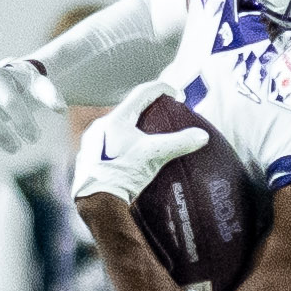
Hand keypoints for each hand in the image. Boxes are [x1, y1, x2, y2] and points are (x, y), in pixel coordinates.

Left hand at [71, 82, 209, 204]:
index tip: (176, 94)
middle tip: (164, 116)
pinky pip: (108, 145)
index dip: (162, 89)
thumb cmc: (123, 173)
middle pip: (129, 110)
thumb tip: (202, 136)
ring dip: (133, 129)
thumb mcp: (155, 155)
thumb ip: (179, 143)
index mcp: (116, 120)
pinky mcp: (89, 160)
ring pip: (117, 128)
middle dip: (148, 111)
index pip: (142, 93)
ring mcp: (92, 144)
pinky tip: (130, 156)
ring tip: (148, 138)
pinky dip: (122, 145)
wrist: (98, 201)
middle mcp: (100, 127)